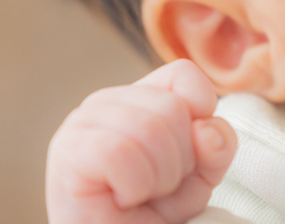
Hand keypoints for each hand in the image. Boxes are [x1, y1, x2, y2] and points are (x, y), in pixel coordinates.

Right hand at [46, 59, 237, 223]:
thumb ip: (216, 146)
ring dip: (159, 177)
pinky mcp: (67, 150)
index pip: (183, 74)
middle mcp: (106, 101)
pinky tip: (122, 198)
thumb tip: (207, 129)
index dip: (201, 115)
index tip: (188, 158)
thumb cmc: (151, 211)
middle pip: (172, 106)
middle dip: (180, 160)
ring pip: (149, 127)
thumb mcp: (200, 175)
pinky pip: (120, 152)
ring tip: (139, 195)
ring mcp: (81, 122)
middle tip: (157, 187)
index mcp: (138, 96)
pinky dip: (135, 186)